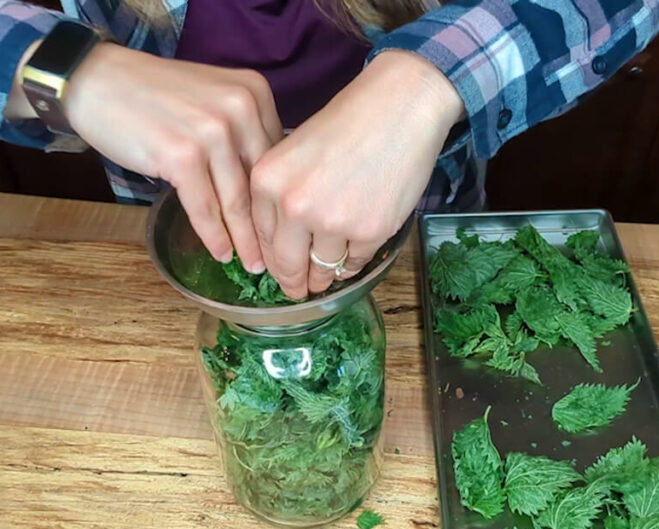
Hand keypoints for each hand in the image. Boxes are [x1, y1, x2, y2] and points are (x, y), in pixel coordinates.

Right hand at [17, 43, 283, 272]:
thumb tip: (266, 184)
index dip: (278, 197)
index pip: (276, 157)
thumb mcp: (213, 99)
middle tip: (277, 257)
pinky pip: (204, 207)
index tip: (283, 225)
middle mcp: (240, 108)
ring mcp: (211, 132)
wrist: (99, 80)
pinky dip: (213, 235)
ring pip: (236, 200)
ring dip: (245, 240)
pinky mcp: (182, 156)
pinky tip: (221, 253)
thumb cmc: (156, 95)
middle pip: (260, 182)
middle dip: (268, 226)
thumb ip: (242, 131)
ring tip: (253, 264)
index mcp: (254, 93)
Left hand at [250, 51, 462, 298]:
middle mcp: (293, 205)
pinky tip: (354, 251)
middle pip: (287, 264)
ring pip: (322, 268)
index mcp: (266, 181)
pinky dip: (353, 261)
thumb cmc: (347, 123)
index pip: (261, 239)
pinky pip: (354, 262)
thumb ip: (279, 195)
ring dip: (324, 275)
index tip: (278, 273)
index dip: (271, 261)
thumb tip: (279, 246)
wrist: (397, 106)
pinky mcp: (369, 231)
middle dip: (293, 282)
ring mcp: (332, 221)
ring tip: (326, 276)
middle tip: (297, 291)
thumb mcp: (293, 152)